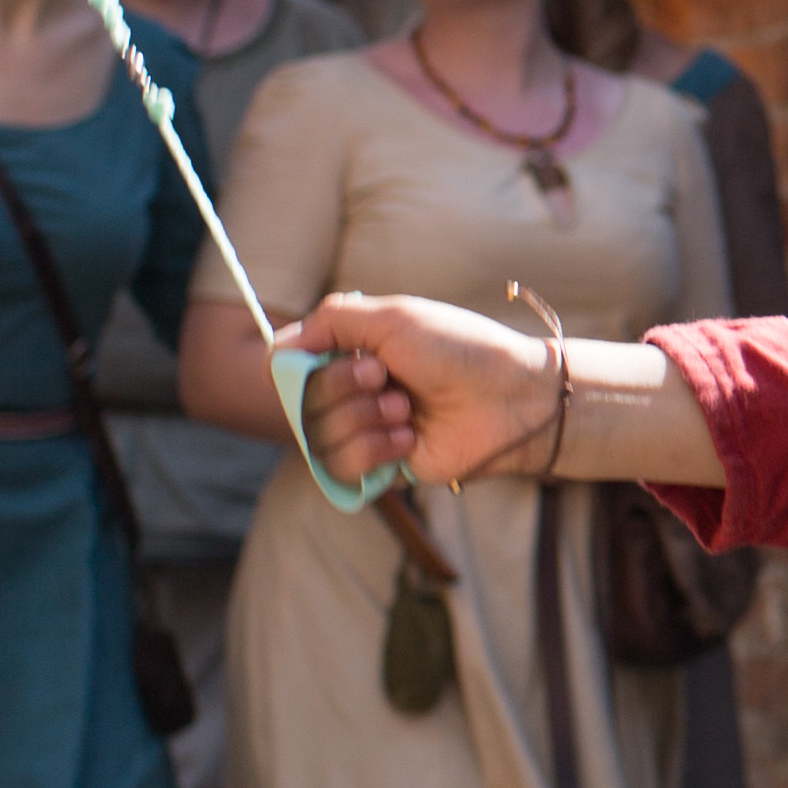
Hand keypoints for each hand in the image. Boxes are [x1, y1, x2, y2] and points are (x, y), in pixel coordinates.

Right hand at [280, 291, 560, 486]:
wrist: (508, 397)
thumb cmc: (458, 349)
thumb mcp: (395, 318)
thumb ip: (333, 320)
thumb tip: (278, 346)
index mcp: (354, 354)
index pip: (290, 368)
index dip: (310, 369)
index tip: (353, 358)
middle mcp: (354, 393)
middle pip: (301, 404)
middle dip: (345, 390)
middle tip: (389, 380)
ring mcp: (366, 431)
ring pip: (318, 439)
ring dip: (364, 420)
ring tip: (406, 410)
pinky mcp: (379, 468)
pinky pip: (339, 469)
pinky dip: (373, 450)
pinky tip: (408, 439)